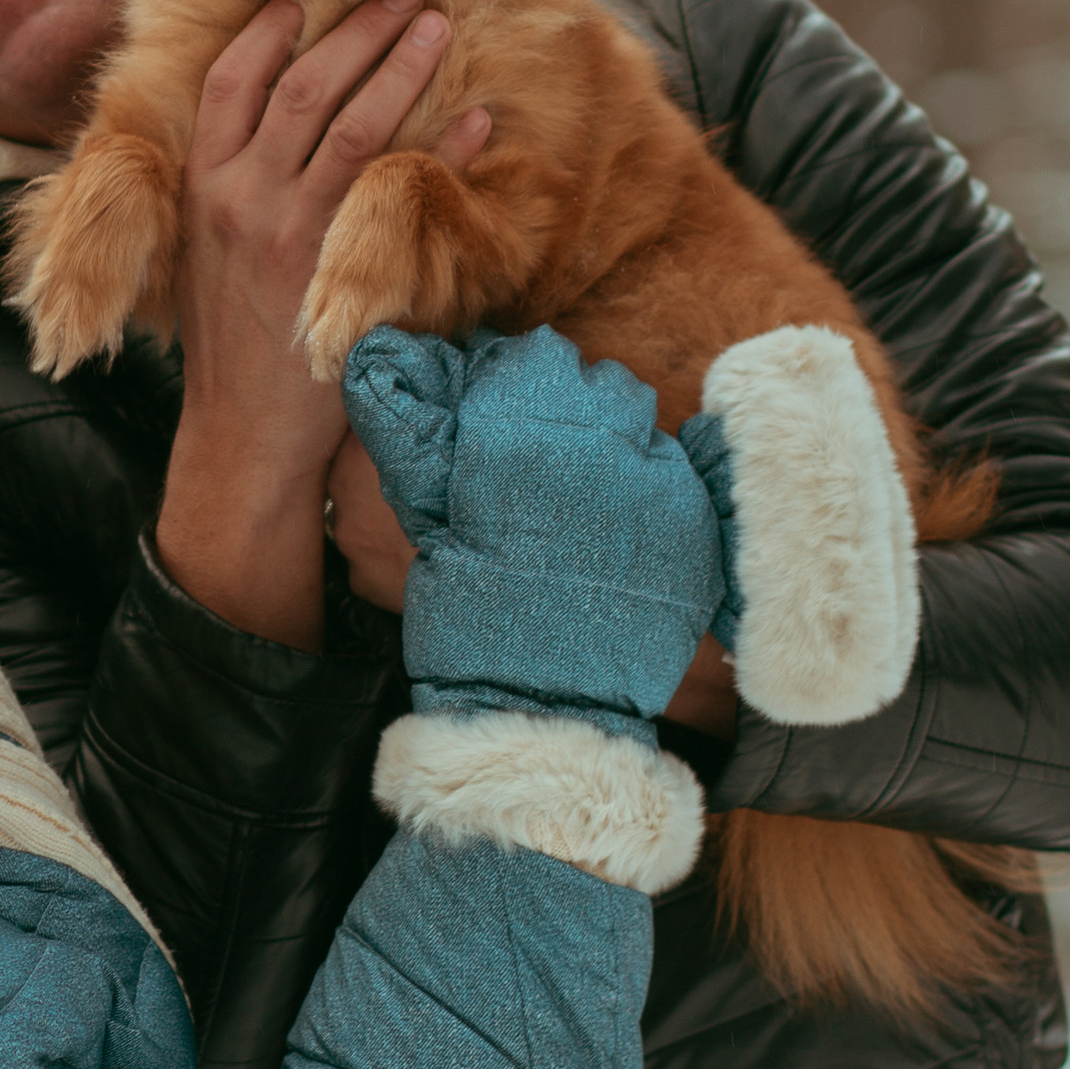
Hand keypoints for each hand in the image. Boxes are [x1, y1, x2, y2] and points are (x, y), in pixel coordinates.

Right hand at [153, 0, 489, 650]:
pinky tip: (476, 118)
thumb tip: (269, 118)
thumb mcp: (203, 248)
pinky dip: (442, 148)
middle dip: (356, 30)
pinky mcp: (339, 268)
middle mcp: (243, 198)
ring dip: (400, 64)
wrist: (241, 429)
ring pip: (354, 123)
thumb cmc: (227, 335)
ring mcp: (293, 231)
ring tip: (437, 24)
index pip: (233, 83)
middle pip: (304, 86)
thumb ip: (229, 183)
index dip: (268, 30)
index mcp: (201, 185)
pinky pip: (400, 189)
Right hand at [343, 324, 727, 725]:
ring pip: (638, 418)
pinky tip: (620, 523)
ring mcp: (654, 481)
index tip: (502, 408)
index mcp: (523, 432)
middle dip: (565, 406)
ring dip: (611, 438)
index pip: (531, 358)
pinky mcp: (692, 522)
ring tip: (584, 494)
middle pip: (593, 381)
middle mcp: (597, 442)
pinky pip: (679, 468)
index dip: (512, 379)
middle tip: (541, 461)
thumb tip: (377, 358)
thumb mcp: (426, 520)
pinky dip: (651, 483)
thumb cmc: (469, 620)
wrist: (540, 710)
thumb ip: (408, 432)